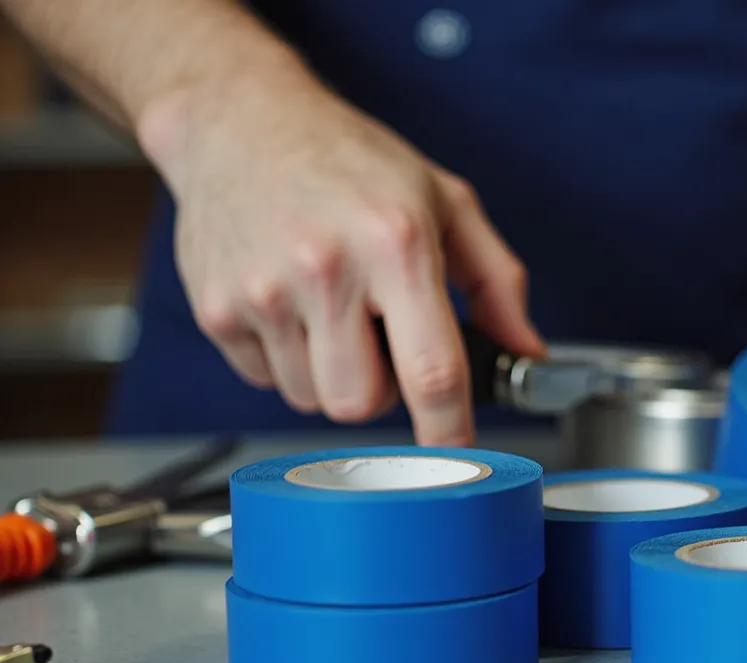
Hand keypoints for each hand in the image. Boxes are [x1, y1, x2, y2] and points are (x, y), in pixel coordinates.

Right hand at [139, 76, 543, 445]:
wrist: (241, 121)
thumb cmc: (350, 161)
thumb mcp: (446, 202)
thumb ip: (498, 282)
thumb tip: (526, 351)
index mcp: (395, 244)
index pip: (431, 371)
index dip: (449, 429)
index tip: (457, 453)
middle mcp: (325, 269)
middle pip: (361, 404)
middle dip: (382, 391)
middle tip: (382, 342)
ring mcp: (262, 292)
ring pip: (312, 400)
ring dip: (332, 376)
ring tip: (334, 314)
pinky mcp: (216, 309)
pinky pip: (266, 382)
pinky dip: (287, 360)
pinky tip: (293, 307)